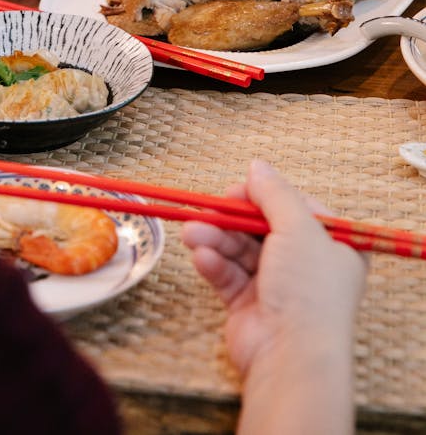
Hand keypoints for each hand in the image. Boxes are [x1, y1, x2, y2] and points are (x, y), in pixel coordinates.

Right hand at [181, 160, 366, 377]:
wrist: (291, 357)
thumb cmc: (308, 291)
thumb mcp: (297, 227)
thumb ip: (274, 193)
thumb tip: (257, 166)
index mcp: (332, 244)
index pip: (294, 207)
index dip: (264, 196)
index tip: (238, 190)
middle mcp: (306, 264)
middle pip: (260, 227)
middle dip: (230, 219)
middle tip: (205, 210)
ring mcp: (277, 285)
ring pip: (239, 249)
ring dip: (215, 238)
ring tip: (192, 233)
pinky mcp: (250, 304)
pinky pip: (228, 274)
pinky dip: (214, 264)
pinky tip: (202, 257)